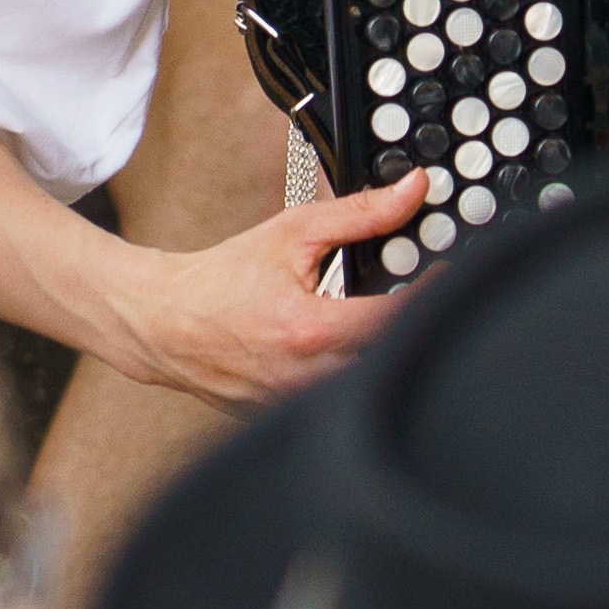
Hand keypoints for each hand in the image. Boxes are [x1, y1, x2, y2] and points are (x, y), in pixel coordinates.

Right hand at [105, 169, 423, 408]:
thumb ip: (359, 213)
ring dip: (376, 349)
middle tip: (407, 293)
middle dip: (405, 322)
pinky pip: (334, 397)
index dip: (430, 295)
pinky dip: (345, 371)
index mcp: (309, 330)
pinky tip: (335, 348)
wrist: (163, 323)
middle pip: (388, 354)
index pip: (397, 319)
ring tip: (365, 318)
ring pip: (364, 379)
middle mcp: (304, 376)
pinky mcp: (283, 418)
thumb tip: (412, 191)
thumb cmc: (221, 280)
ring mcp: (294, 404)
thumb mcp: (293, 233)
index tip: (444, 273)